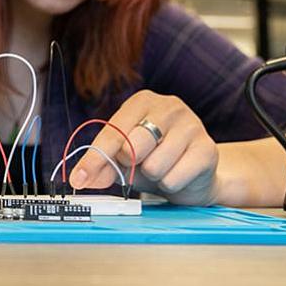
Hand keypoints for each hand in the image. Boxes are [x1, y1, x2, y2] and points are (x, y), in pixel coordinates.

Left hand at [68, 90, 219, 204]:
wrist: (195, 175)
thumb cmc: (156, 159)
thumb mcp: (124, 160)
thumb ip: (102, 166)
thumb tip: (81, 178)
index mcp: (142, 101)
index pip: (111, 133)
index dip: (93, 159)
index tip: (78, 179)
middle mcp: (168, 106)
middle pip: (132, 146)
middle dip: (131, 164)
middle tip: (140, 163)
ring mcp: (192, 125)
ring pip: (153, 166)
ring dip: (153, 176)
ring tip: (163, 168)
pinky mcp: (208, 149)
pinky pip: (173, 178)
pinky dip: (171, 184)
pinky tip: (179, 174)